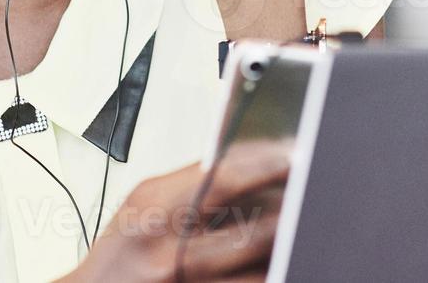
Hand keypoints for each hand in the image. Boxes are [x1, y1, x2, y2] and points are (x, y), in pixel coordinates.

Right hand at [63, 139, 291, 282]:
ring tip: (296, 230)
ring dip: (280, 248)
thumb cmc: (118, 251)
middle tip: (309, 194)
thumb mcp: (142, 204)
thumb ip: (186, 182)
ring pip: (253, 269)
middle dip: (285, 213)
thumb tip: (239, 158)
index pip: (222, 180)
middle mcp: (168, 250)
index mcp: (154, 210)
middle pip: (247, 231)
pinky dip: (262, 273)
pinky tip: (275, 262)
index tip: (291, 156)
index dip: (264, 166)